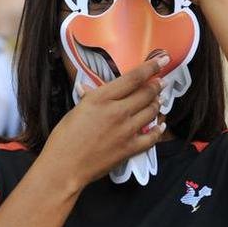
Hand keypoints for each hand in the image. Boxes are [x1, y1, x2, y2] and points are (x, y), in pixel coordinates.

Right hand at [38, 54, 169, 187]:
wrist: (65, 167)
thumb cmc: (64, 137)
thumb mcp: (76, 110)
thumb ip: (89, 97)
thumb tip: (88, 88)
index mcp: (102, 98)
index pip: (133, 78)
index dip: (151, 67)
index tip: (163, 59)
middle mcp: (117, 111)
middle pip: (146, 93)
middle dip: (157, 85)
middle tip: (161, 82)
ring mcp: (126, 130)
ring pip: (151, 112)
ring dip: (157, 104)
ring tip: (158, 100)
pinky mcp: (130, 149)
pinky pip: (152, 137)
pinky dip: (158, 129)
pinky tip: (160, 125)